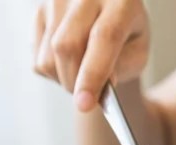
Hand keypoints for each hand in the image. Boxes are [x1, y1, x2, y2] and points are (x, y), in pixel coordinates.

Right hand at [33, 0, 149, 111]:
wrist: (110, 16)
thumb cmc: (128, 37)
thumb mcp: (138, 53)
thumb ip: (122, 68)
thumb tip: (98, 85)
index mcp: (121, 0)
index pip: (104, 37)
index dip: (93, 74)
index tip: (85, 104)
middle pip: (67, 47)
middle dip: (75, 83)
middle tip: (87, 97)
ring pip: (48, 57)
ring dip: (64, 79)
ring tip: (83, 73)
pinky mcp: (39, 10)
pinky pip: (38, 58)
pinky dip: (54, 72)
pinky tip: (69, 61)